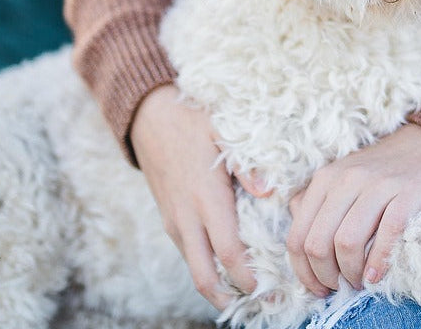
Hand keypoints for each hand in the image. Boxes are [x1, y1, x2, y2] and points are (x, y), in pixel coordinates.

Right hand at [130, 84, 256, 308]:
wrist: (148, 117)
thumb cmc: (191, 121)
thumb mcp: (223, 131)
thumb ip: (247, 164)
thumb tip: (270, 191)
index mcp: (206, 198)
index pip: (228, 253)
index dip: (248, 278)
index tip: (272, 290)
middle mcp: (187, 217)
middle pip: (204, 276)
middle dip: (230, 297)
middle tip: (262, 303)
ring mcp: (174, 221)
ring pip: (194, 268)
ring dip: (218, 285)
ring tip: (250, 290)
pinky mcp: (169, 220)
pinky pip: (189, 253)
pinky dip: (208, 267)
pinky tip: (229, 266)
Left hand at [284, 125, 420, 295]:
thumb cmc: (383, 175)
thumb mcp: (342, 182)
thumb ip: (315, 206)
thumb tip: (300, 246)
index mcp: (324, 180)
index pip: (298, 237)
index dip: (304, 272)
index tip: (318, 289)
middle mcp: (346, 179)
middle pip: (318, 244)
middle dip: (326, 276)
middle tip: (341, 288)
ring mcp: (377, 185)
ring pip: (347, 242)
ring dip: (350, 274)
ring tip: (360, 283)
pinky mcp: (408, 193)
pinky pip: (387, 234)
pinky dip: (379, 262)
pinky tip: (377, 276)